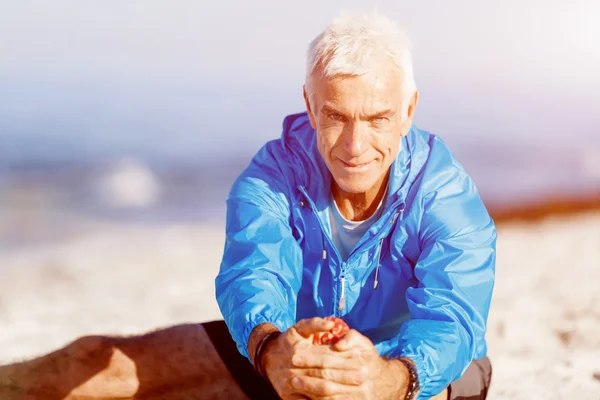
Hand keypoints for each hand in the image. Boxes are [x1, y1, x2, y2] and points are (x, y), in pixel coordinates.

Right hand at [261, 318, 364, 399]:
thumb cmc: (288, 341)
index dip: (344, 360)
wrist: (267, 357)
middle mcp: (295, 369)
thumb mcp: (299, 328)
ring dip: (337, 393)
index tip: (360, 362)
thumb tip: (331, 324)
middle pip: (324, 375)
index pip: (326, 358)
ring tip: (354, 394)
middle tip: (361, 378)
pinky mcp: (288, 397)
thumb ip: (315, 324)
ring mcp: (291, 385)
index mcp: (300, 352)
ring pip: (318, 391)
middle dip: (344, 378)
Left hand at [290, 329, 409, 399]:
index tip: (296, 357)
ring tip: (295, 383)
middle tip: (290, 372)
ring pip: (329, 392)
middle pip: (327, 375)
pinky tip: (307, 397)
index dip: (311, 358)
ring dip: (310, 388)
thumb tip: (338, 345)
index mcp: (358, 359)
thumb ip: (351, 338)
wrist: (388, 382)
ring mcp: (357, 393)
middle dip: (307, 374)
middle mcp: (359, 377)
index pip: (329, 358)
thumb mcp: (363, 343)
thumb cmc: (370, 358)